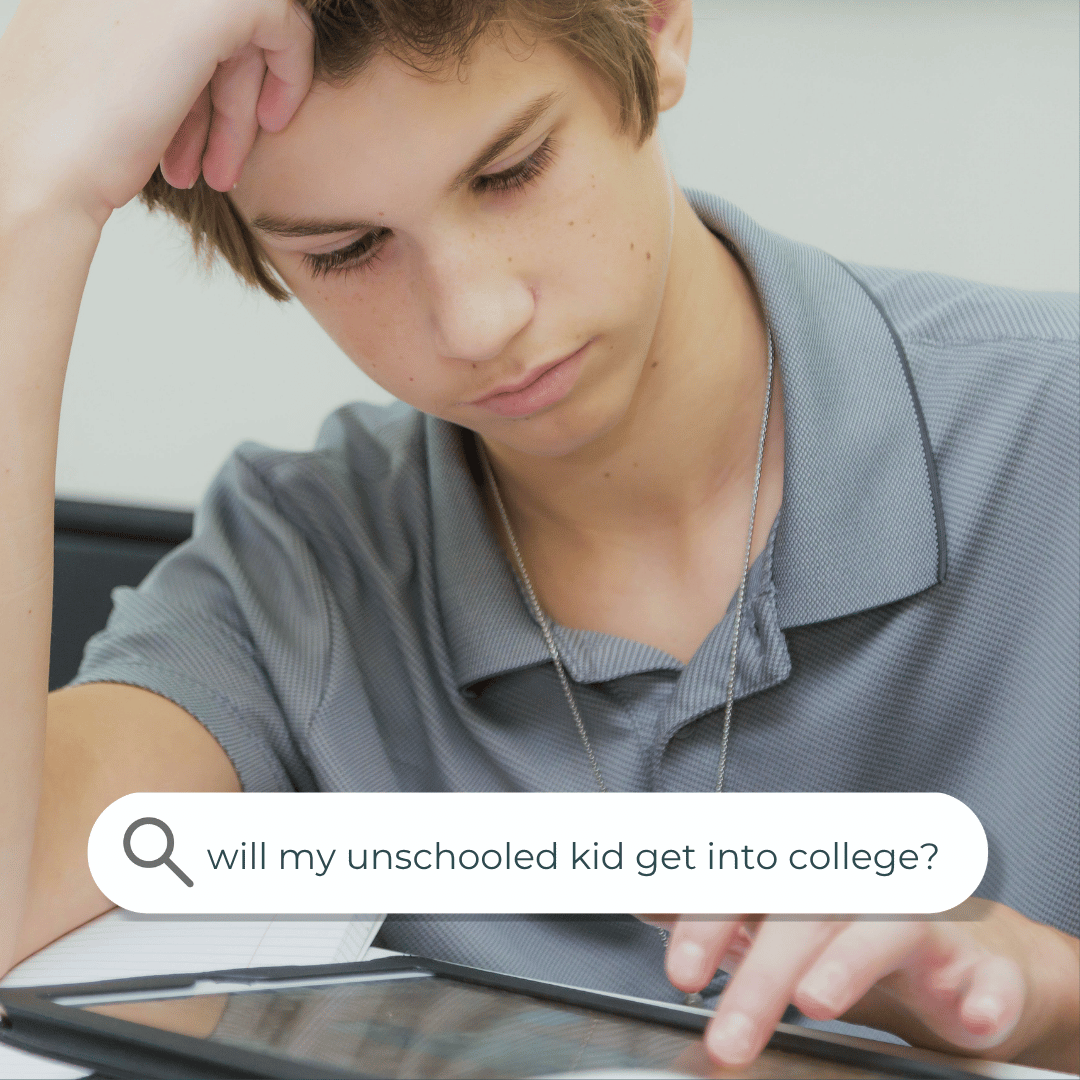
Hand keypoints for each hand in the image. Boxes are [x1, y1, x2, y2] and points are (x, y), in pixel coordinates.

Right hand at [0, 0, 313, 224]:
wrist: (42, 169)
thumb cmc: (65, 136)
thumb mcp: (107, 63)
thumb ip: (148, 42)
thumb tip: (190, 53)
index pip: (180, 13)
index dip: (202, 63)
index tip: (203, 120)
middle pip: (211, 19)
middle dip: (222, 92)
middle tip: (216, 164)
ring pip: (242, 24)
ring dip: (238, 103)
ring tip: (222, 172)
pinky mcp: (217, 2)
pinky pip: (282, 21)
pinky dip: (288, 73)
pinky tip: (270, 124)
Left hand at [644, 899, 1079, 1071]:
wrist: (965, 957)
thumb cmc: (855, 936)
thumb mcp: (779, 925)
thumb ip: (717, 914)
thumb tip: (645, 899)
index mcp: (804, 876)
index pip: (749, 883)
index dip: (710, 920)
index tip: (680, 973)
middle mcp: (859, 888)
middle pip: (806, 912)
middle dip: (762, 970)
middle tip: (727, 1034)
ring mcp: (922, 920)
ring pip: (886, 927)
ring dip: (850, 962)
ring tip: (817, 1002)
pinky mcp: (982, 961)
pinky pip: (986, 972)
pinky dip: (981, 993)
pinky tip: (970, 1016)